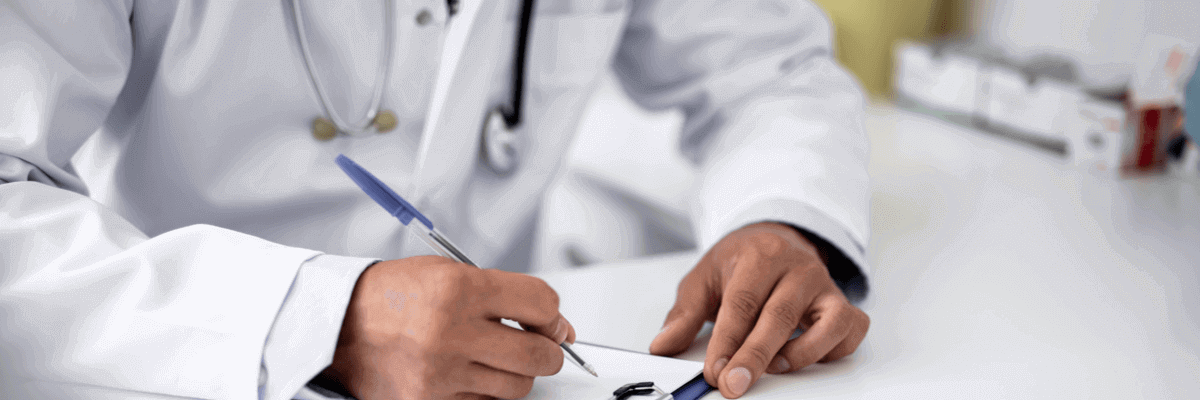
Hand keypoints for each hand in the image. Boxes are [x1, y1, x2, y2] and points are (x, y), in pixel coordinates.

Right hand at [324, 256, 575, 399]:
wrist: (336, 326)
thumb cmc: (393, 296)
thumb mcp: (447, 272)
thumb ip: (503, 294)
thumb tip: (556, 325)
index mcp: (458, 289)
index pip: (541, 305)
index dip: (554, 316)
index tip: (551, 322)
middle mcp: (450, 332)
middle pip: (539, 355)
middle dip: (548, 352)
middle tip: (538, 346)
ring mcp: (439, 373)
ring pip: (516, 387)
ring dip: (514, 374)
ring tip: (492, 357)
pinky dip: (483, 392)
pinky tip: (466, 373)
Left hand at [649, 222, 868, 397]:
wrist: (775, 236)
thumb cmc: (740, 260)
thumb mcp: (704, 277)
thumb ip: (684, 314)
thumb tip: (663, 345)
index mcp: (759, 256)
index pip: (743, 302)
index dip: (727, 341)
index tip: (714, 369)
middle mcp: (797, 268)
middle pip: (779, 316)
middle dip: (754, 356)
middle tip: (733, 383)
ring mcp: (824, 286)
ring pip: (826, 324)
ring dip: (800, 354)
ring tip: (774, 367)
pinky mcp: (842, 303)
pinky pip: (851, 329)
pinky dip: (833, 350)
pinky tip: (807, 356)